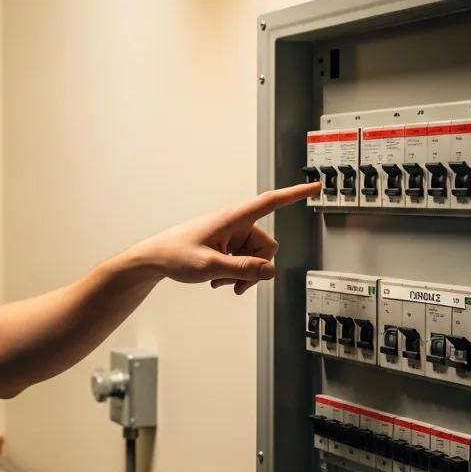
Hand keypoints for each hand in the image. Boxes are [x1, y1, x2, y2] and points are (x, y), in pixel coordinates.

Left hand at [133, 181, 319, 294]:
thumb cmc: (175, 254)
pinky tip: (218, 280)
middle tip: (236, 284)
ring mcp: (231, 235)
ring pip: (255, 257)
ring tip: (219, 281)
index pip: (270, 202)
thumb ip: (241, 269)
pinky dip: (235, 273)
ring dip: (243, 273)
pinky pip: (244, 260)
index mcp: (232, 218)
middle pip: (265, 246)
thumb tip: (270, 271)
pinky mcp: (226, 246)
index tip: (316, 186)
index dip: (295, 194)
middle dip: (256, 268)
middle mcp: (235, 224)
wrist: (154, 259)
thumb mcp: (209, 266)